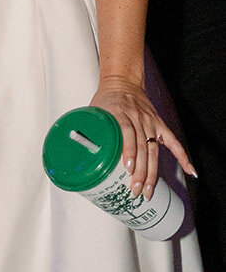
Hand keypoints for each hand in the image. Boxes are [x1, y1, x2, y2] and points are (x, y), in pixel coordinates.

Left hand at [91, 75, 195, 196]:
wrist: (122, 81)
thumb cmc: (105, 99)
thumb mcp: (94, 111)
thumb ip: (90, 130)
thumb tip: (80, 154)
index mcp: (120, 112)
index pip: (127, 132)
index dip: (128, 151)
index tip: (128, 168)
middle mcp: (138, 118)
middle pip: (142, 147)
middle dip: (139, 172)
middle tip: (135, 191)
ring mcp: (150, 122)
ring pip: (153, 150)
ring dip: (151, 172)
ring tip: (148, 190)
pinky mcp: (159, 124)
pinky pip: (173, 142)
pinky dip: (183, 157)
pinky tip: (191, 171)